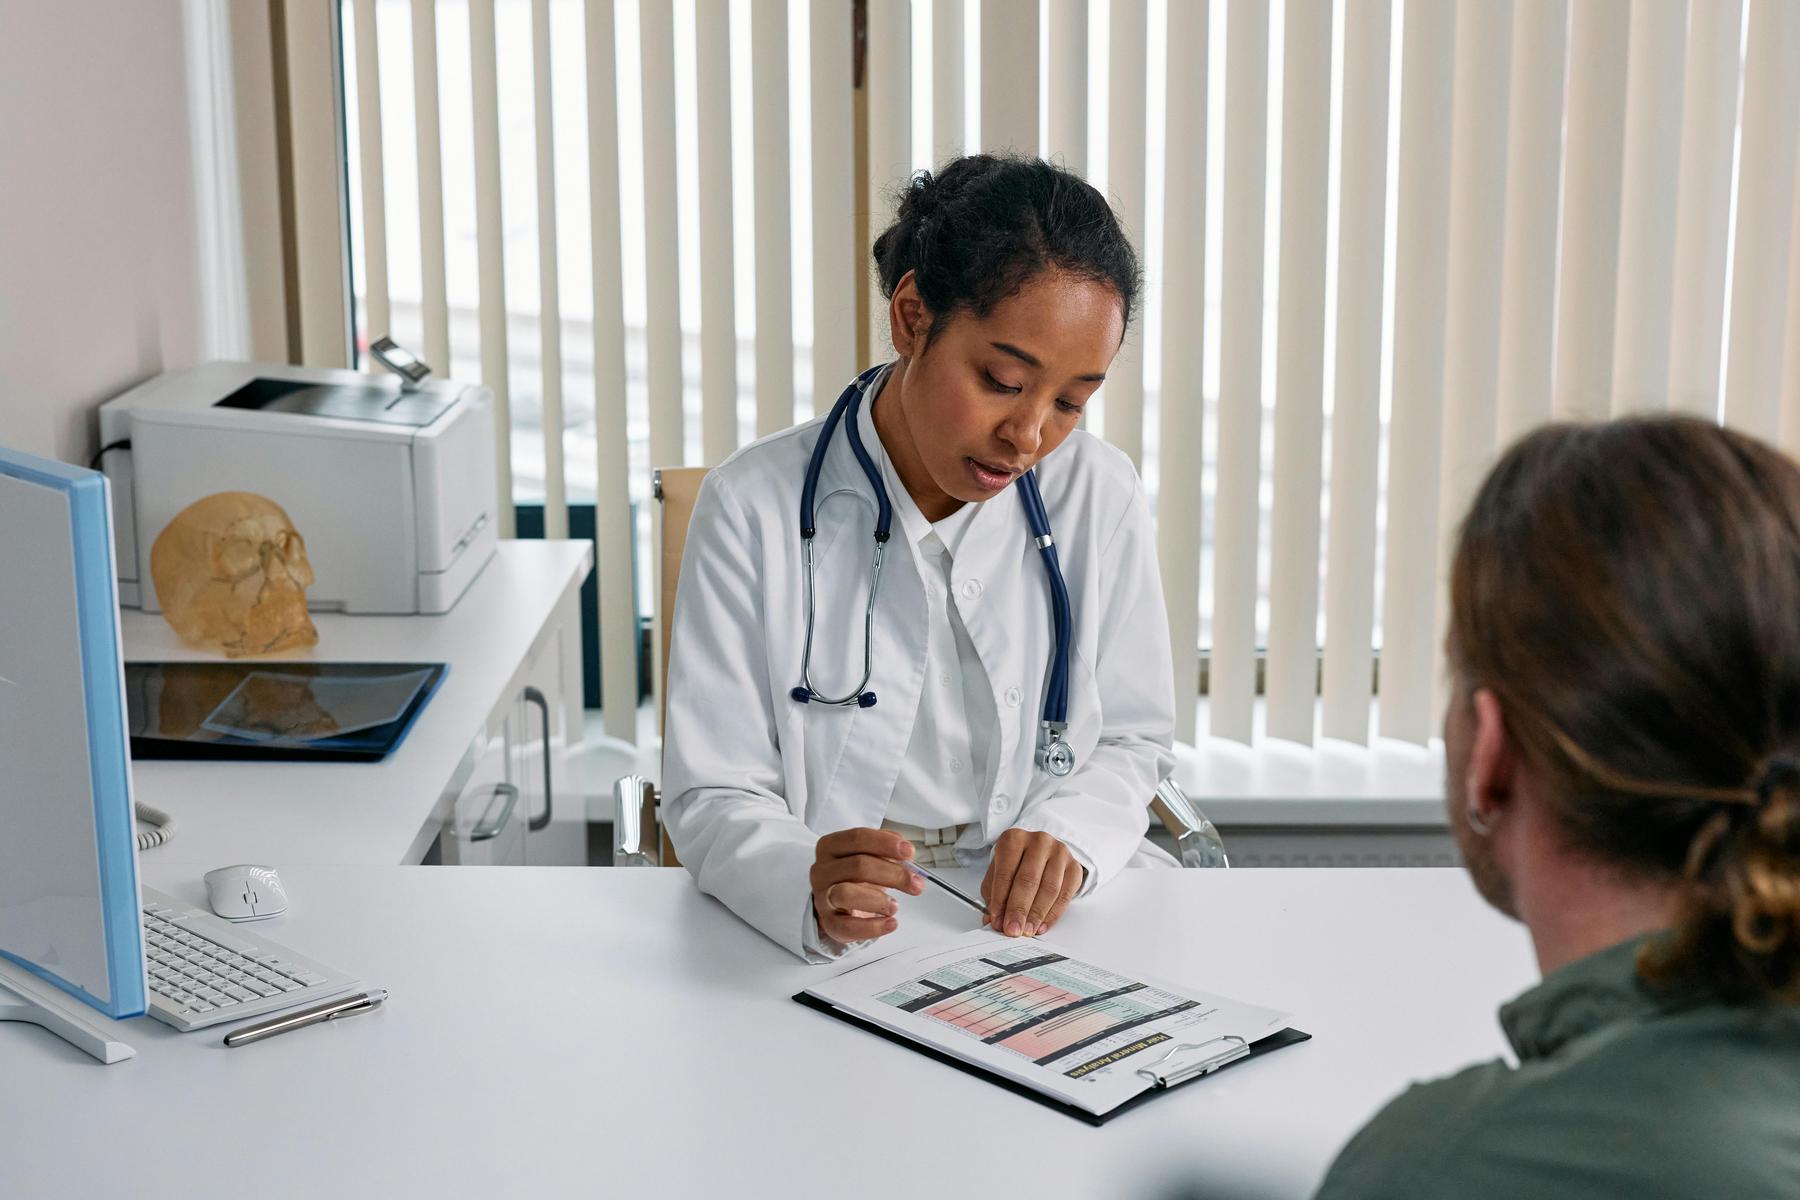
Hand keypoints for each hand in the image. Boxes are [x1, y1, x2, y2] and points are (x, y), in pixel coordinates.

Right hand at [810, 827, 924, 944]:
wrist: (838, 902)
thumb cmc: (857, 875)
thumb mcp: (870, 855)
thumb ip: (887, 849)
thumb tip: (906, 853)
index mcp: (831, 846)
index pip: (857, 838)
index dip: (885, 844)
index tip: (909, 852)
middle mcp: (822, 869)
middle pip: (857, 866)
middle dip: (892, 874)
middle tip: (916, 883)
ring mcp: (822, 897)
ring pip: (846, 894)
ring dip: (878, 900)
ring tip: (895, 906)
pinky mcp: (828, 922)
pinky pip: (847, 927)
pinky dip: (873, 927)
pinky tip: (891, 923)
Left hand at [981, 829, 1084, 937]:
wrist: (1043, 852)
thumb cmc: (1017, 863)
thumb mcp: (999, 873)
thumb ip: (994, 895)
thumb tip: (993, 921)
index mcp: (1014, 839)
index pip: (1006, 871)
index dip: (1000, 899)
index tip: (997, 920)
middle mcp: (1038, 842)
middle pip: (1028, 880)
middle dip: (1019, 909)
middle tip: (1013, 929)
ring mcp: (1059, 852)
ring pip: (1049, 888)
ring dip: (1036, 914)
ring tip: (1027, 930)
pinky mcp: (1074, 867)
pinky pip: (1065, 895)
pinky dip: (1053, 914)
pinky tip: (1042, 925)